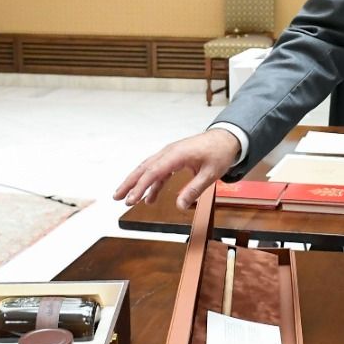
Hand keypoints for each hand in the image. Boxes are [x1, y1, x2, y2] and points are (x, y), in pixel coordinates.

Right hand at [114, 129, 241, 209]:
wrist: (226, 138)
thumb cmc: (219, 152)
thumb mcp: (211, 174)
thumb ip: (195, 189)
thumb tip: (180, 205)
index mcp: (177, 154)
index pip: (154, 172)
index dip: (140, 187)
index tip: (131, 199)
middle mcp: (170, 152)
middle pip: (144, 168)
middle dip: (129, 183)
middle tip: (117, 197)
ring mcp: (170, 154)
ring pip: (148, 168)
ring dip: (137, 183)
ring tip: (127, 199)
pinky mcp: (173, 158)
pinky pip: (158, 171)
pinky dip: (152, 183)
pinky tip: (149, 197)